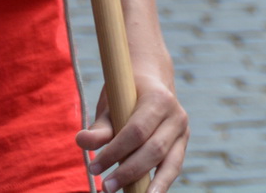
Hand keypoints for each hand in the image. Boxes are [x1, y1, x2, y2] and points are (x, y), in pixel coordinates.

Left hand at [77, 73, 188, 192]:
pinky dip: (160, 184)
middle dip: (129, 172)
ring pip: (170, 163)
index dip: (115, 152)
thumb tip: (82, 141)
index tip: (93, 167)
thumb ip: (99, 126)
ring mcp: (183, 132)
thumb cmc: (125, 96)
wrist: (152, 83)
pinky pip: (173, 168)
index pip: (137, 131)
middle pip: (154, 149)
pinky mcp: (182, 145)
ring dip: (148, 185)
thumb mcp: (110, 105)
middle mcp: (177, 115)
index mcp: (159, 99)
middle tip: (105, 187)